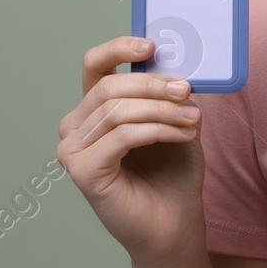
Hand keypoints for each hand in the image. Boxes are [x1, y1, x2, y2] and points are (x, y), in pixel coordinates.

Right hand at [57, 35, 207, 262]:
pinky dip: (158, 131)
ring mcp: (73, 151)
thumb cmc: (172, 172)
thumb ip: (170, 94)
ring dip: (163, 110)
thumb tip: (177, 67)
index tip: (152, 46)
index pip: (94, 66)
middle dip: (155, 85)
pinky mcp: (82, 171)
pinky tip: (183, 136)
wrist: (174, 221)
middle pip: (109, 87)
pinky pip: (122, 136)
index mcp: (95, 110)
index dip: (119, 48)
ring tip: (193, 119)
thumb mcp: (176, 120)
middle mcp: (76, 127)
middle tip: (187, 91)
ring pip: (118, 111)